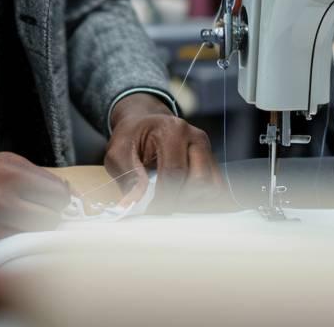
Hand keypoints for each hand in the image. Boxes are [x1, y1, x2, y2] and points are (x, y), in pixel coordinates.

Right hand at [0, 153, 70, 259]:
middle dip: (47, 217)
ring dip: (28, 234)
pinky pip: (9, 254)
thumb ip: (37, 174)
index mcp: (8, 173)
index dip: (60, 198)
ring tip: (16, 225)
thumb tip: (71, 193)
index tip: (54, 201)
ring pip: (32, 239)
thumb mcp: (3, 162)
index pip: (58, 194)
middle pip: (50, 219)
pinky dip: (10, 248)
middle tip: (36, 215)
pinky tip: (0, 236)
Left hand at [104, 94, 223, 213]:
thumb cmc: (132, 137)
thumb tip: (134, 204)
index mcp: (172, 130)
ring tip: (169, 194)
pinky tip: (180, 193)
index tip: (151, 210)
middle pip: (199, 180)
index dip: (164, 196)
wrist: (144, 124)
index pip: (175, 171)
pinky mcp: (212, 161)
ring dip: (190, 198)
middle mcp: (195, 138)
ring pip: (211, 186)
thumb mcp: (119, 152)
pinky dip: (200, 197)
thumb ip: (128, 177)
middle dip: (179, 196)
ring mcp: (207, 149)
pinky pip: (215, 188)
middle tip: (159, 201)